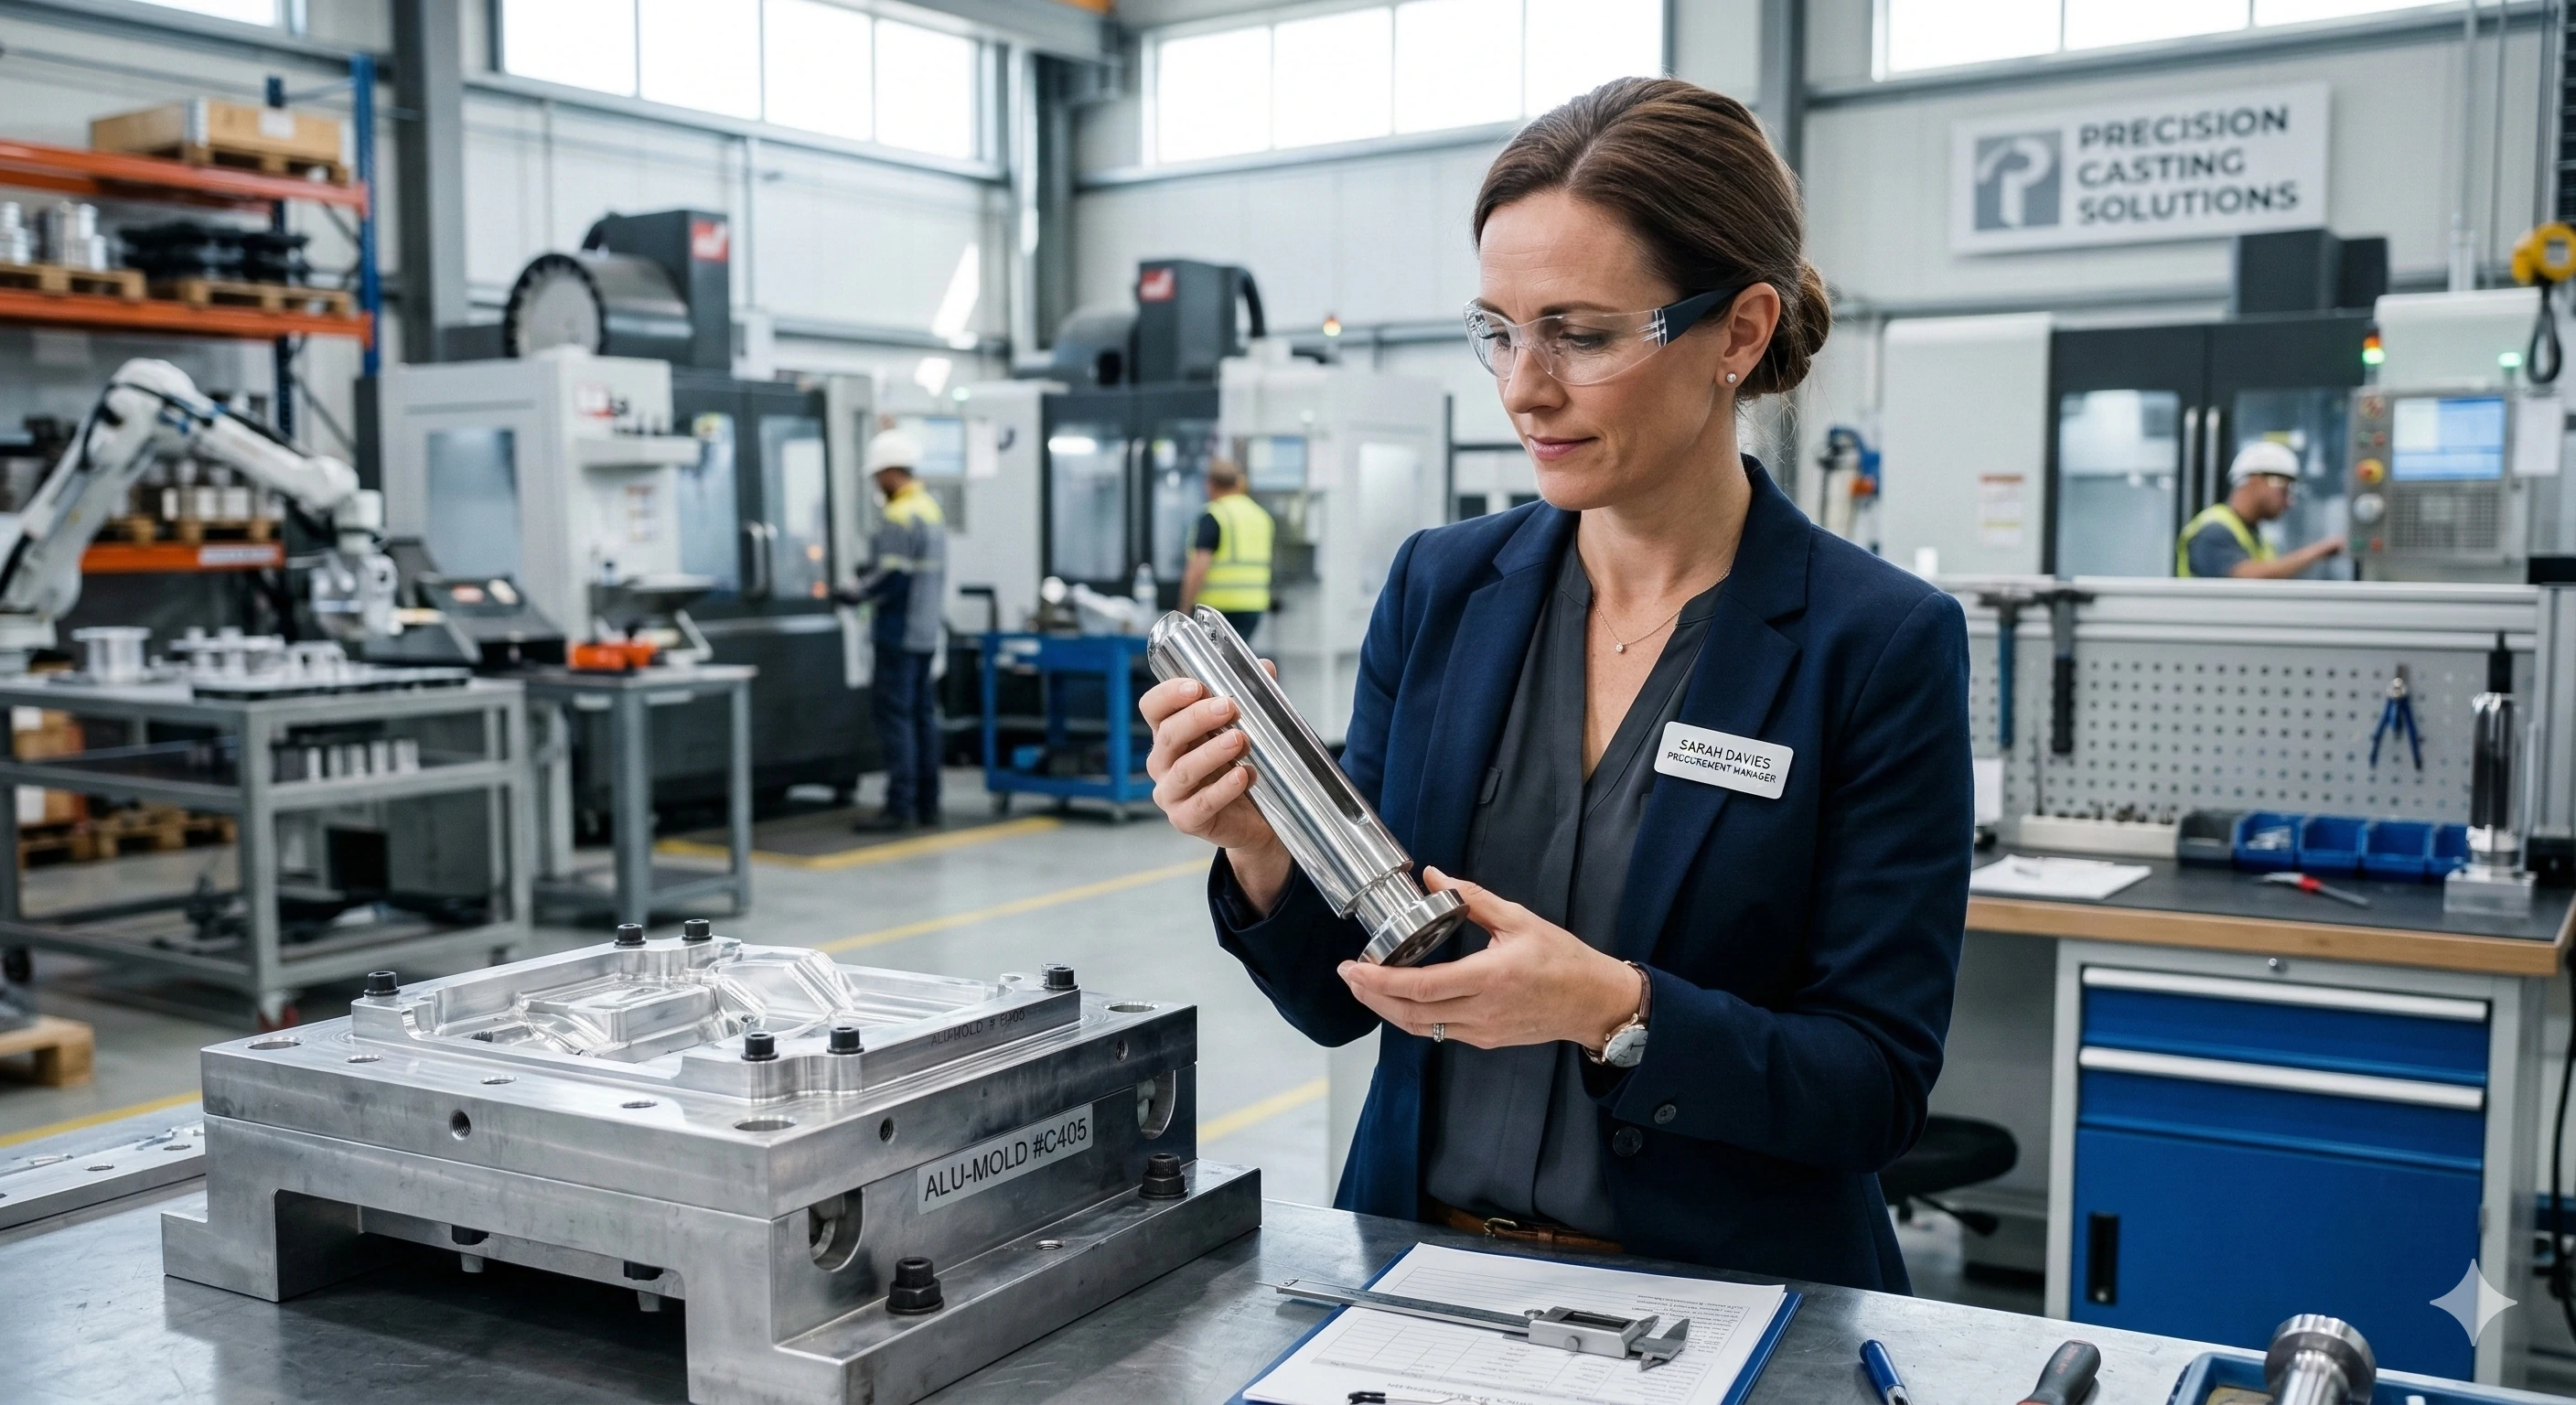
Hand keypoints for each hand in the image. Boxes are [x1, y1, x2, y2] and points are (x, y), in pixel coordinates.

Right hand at [1140, 673, 1289, 906]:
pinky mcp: (1186, 820)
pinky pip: (1201, 804)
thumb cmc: (1241, 767)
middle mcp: (1163, 762)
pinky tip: (1244, 776)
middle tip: (1229, 708)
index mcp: (1170, 733)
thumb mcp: (1248, 728)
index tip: (1197, 686)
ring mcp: (1171, 793)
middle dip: (1197, 718)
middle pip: (1167, 734)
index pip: (1153, 707)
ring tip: (1240, 740)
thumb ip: (1252, 698)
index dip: (1169, 694)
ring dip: (1212, 752)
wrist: (1255, 820)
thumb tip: (1265, 667)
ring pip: (1183, 769)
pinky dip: (1223, 789)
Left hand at [1336, 869, 1643, 1051]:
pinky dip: (1412, 1017)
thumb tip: (1436, 876)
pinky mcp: (1485, 1039)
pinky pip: (1438, 1032)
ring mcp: (1481, 1030)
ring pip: (1420, 1027)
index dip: (1379, 981)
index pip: (1419, 987)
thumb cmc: (1564, 961)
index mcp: (1488, 978)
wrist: (1594, 1003)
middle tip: (1348, 975)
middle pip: (1409, 1013)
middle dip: (1371, 996)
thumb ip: (1473, 899)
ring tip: (1364, 987)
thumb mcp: (1520, 919)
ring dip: (1386, 1010)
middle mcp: (1480, 1011)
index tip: (1354, 967)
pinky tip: (1399, 1000)